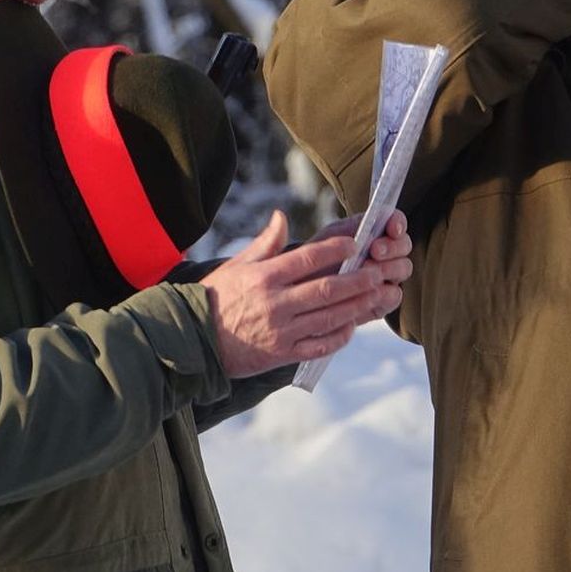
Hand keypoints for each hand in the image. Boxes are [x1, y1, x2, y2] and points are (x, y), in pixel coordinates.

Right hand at [201, 209, 414, 378]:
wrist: (192, 341)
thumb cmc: (215, 298)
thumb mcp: (236, 265)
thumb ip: (265, 243)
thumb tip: (282, 216)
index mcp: (264, 278)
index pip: (308, 258)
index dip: (335, 249)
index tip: (355, 243)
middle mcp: (275, 304)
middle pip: (327, 290)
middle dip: (357, 280)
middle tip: (378, 271)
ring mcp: (280, 332)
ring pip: (329, 318)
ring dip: (357, 306)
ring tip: (377, 295)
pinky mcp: (281, 355)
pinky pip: (318, 346)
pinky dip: (339, 336)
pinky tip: (352, 325)